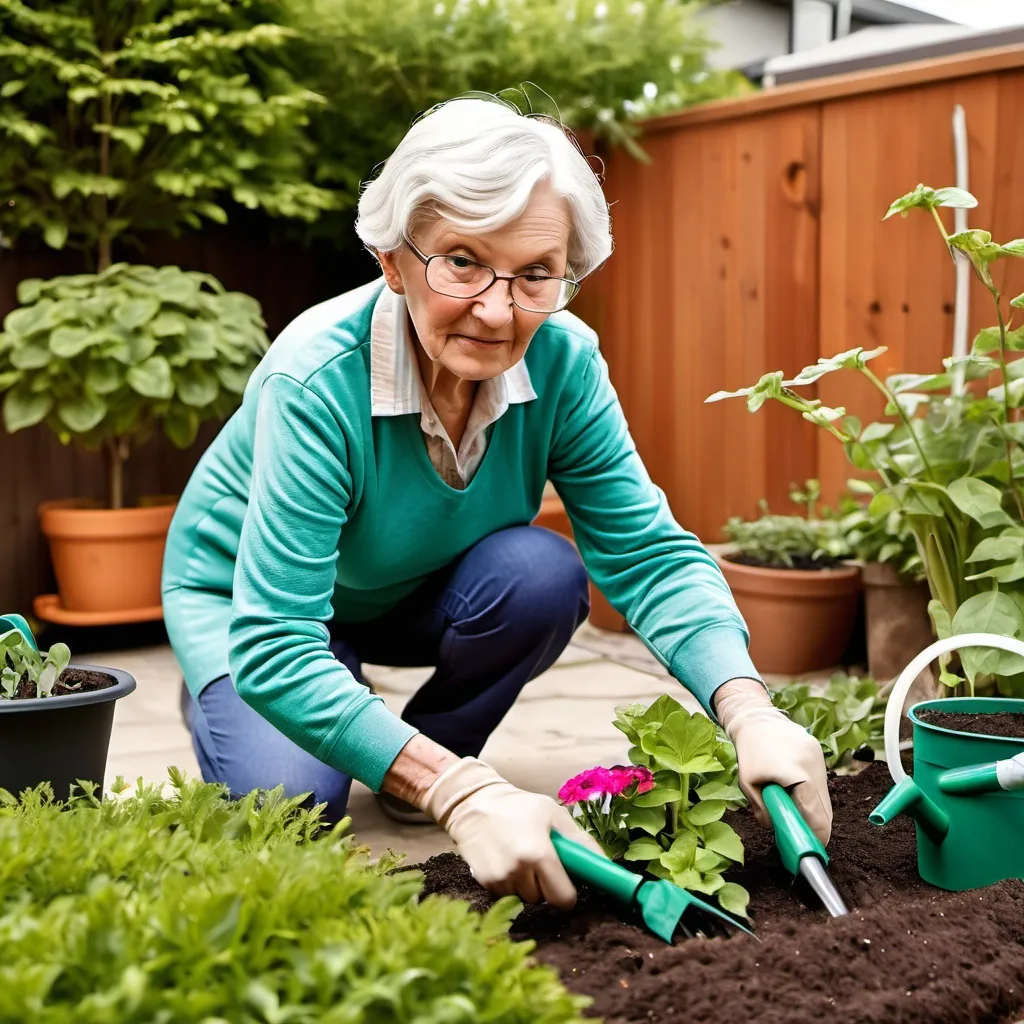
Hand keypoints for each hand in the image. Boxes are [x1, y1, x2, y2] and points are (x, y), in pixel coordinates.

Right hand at [423, 756, 605, 908]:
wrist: (473, 803)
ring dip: (527, 885)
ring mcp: (499, 879)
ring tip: (520, 857)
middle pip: (544, 899)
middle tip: (541, 862)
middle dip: (547, 886)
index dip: (568, 893)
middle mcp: (518, 871)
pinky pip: (507, 894)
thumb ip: (579, 841)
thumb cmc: (519, 806)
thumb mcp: (553, 815)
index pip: (564, 898)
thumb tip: (605, 864)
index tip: (567, 883)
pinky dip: (510, 883)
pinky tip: (505, 860)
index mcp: (539, 854)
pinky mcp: (483, 882)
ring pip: (525, 898)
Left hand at [714, 678, 831, 844]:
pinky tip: (794, 787)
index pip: (816, 816)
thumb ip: (764, 811)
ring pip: (824, 797)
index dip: (816, 836)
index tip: (811, 849)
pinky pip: (820, 782)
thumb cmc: (749, 753)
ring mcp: (819, 759)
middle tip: (800, 834)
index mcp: (797, 775)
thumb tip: (780, 831)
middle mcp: (813, 767)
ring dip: (813, 808)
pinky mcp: (819, 753)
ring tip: (792, 806)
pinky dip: (811, 792)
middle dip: (815, 825)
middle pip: (825, 810)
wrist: (756, 719)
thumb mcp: (748, 785)